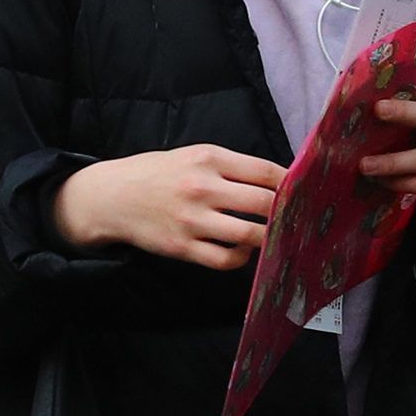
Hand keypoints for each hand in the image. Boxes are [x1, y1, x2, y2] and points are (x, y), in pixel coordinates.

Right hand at [55, 145, 285, 269]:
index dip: (290, 183)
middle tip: (297, 218)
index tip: (303, 191)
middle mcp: (203, 187)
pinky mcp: (183, 247)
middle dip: (286, 212)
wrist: (113, 196)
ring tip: (273, 237)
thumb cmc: (157, 173)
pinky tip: (242, 251)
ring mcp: (193, 220)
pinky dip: (241, 258)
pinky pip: (225, 260)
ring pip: (249, 235)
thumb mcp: (192, 156)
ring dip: (267, 238)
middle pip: (264, 203)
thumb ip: (229, 167)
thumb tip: (274, 181)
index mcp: (208, 158)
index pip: (264, 171)